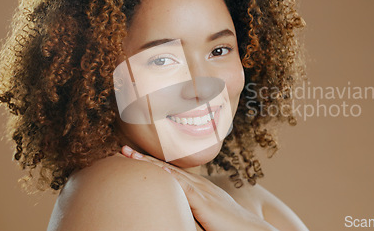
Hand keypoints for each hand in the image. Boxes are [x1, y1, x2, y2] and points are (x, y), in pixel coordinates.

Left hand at [121, 145, 278, 230]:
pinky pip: (184, 188)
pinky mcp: (205, 202)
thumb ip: (192, 209)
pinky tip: (156, 172)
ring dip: (149, 163)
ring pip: (170, 173)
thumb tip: (178, 212)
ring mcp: (202, 191)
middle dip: (144, 159)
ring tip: (128, 155)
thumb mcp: (207, 214)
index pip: (170, 172)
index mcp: (198, 188)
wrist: (251, 230)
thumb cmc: (229, 226)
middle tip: (122, 150)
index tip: (132, 158)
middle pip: (166, 168)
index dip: (151, 164)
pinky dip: (169, 178)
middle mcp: (199, 185)